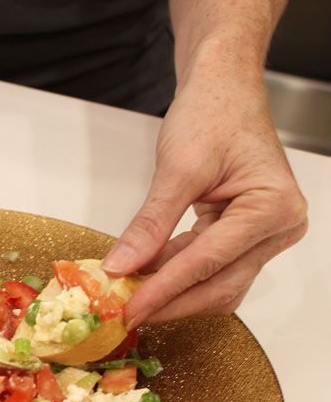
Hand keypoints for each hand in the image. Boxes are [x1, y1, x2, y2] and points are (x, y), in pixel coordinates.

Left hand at [102, 71, 307, 327]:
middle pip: (220, 285)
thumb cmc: (213, 113)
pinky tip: (146, 273)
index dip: (165, 290)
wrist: (223, 88)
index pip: (209, 262)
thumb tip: (122, 267)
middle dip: (171, 300)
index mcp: (272, 207)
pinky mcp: (244, 234)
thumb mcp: (177, 169)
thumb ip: (150, 224)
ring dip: (173, 291)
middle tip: (126, 312)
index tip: (131, 308)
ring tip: (131, 293)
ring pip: (216, 283)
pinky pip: (210, 266)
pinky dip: (177, 273)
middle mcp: (278, 226)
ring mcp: (264, 233)